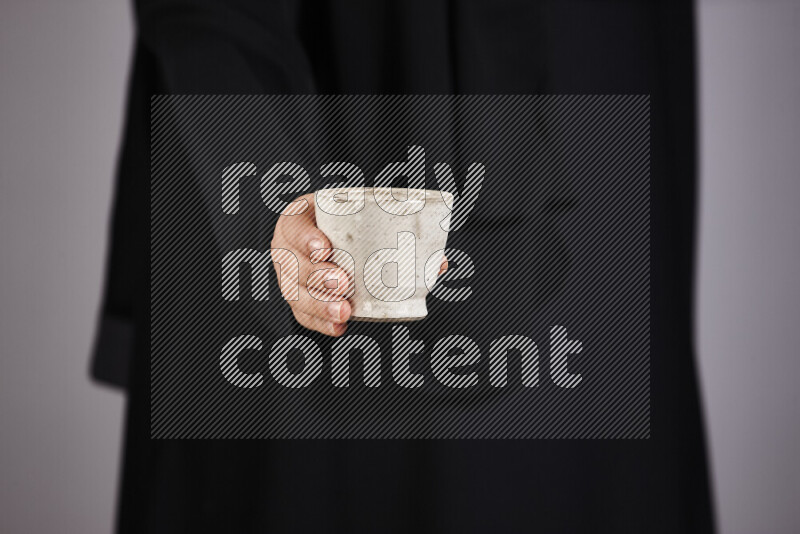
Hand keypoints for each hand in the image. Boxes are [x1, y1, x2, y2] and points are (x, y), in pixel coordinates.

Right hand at [271, 193, 447, 336]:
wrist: (328, 235)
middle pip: (294, 265)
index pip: (295, 226)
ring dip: (319, 305)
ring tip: (343, 311)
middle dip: (318, 276)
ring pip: (295, 293)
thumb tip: (440, 264)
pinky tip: (338, 327)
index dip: (306, 239)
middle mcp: (287, 248)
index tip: (325, 248)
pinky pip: (302, 314)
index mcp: (299, 219)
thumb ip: (397, 232)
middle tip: (343, 283)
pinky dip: (320, 323)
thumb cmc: (348, 224)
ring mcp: (288, 276)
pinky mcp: (296, 298)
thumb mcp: (362, 216)